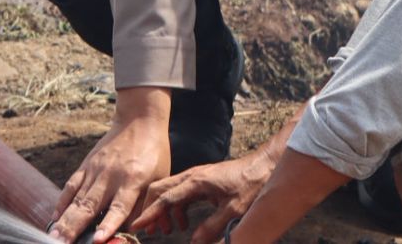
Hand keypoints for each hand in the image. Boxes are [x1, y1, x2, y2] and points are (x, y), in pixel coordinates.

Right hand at [52, 92, 170, 243]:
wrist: (140, 119)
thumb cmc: (154, 152)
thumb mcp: (159, 177)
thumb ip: (145, 203)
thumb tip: (133, 229)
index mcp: (133, 180)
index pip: (119, 207)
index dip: (108, 225)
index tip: (97, 240)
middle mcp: (111, 176)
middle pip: (90, 205)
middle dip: (75, 228)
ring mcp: (96, 169)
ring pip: (77, 198)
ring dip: (65, 220)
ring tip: (54, 236)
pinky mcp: (87, 164)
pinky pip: (71, 185)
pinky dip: (62, 202)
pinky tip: (55, 217)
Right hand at [130, 150, 274, 243]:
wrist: (264, 165)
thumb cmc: (251, 183)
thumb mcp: (234, 210)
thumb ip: (212, 227)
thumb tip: (193, 243)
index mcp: (197, 181)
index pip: (166, 198)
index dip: (150, 213)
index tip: (136, 225)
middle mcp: (193, 176)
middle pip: (161, 189)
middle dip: (151, 209)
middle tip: (147, 230)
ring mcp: (197, 177)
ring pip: (169, 192)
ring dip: (164, 211)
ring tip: (167, 231)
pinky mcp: (202, 181)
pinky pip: (181, 194)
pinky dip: (176, 209)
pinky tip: (183, 224)